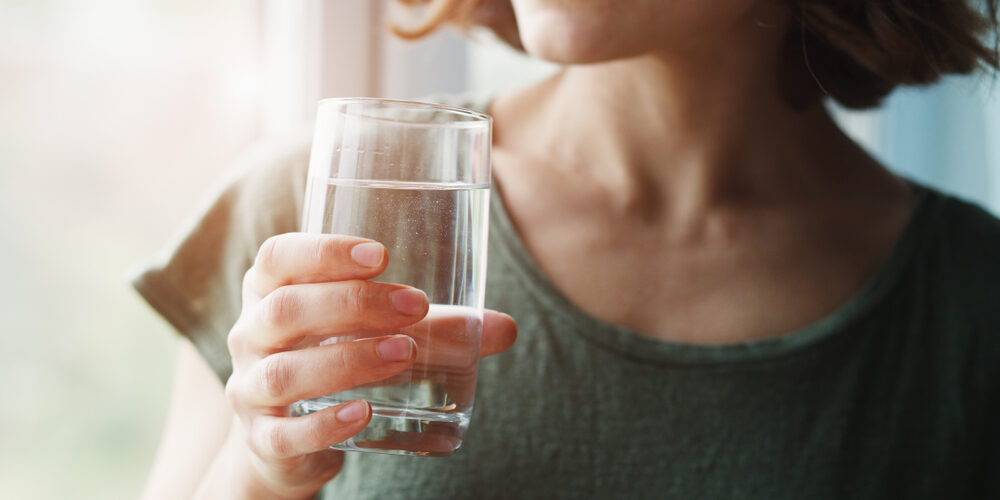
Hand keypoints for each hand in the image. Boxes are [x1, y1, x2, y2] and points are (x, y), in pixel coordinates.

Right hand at [219, 233, 516, 498]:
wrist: (285, 440)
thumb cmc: (333, 360)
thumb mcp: (375, 334)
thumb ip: (436, 328)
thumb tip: (506, 328)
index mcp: (270, 293)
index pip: (278, 258)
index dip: (323, 251)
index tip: (381, 255)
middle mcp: (250, 336)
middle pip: (284, 310)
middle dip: (352, 304)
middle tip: (413, 305)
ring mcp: (251, 390)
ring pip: (285, 371)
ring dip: (347, 360)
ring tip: (403, 354)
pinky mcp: (264, 439)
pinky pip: (285, 433)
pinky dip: (325, 424)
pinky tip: (364, 413)